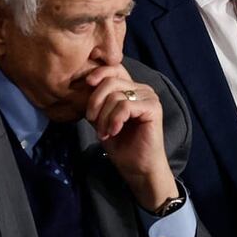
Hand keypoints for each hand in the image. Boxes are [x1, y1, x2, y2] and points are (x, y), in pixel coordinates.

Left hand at [84, 65, 176, 210]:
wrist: (137, 167)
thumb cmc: (121, 144)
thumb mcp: (102, 118)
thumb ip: (97, 101)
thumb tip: (83, 85)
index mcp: (131, 88)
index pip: (114, 68)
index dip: (98, 72)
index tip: (87, 84)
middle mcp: (142, 89)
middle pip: (111, 81)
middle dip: (95, 102)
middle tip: (92, 121)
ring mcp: (149, 97)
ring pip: (116, 95)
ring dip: (104, 116)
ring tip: (104, 132)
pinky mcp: (153, 108)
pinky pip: (125, 106)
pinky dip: (114, 120)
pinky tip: (113, 132)